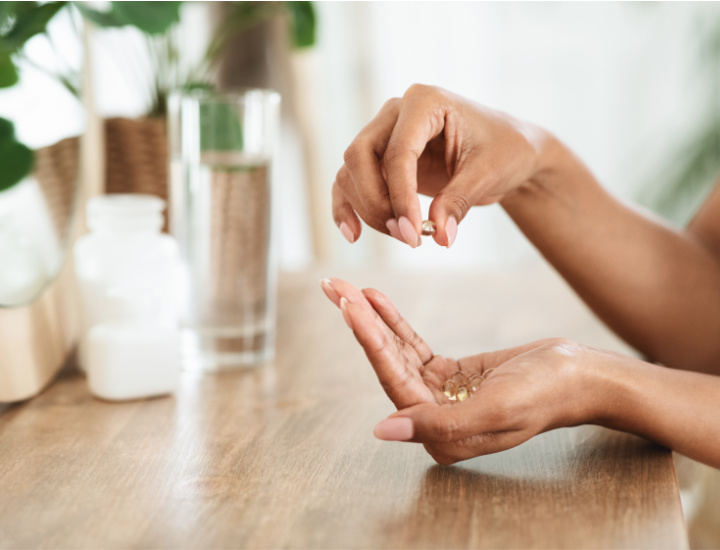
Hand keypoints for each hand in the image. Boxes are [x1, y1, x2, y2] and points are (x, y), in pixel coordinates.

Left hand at [321, 278, 600, 464]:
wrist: (578, 376)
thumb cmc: (545, 394)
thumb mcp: (496, 408)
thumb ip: (439, 424)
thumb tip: (382, 430)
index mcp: (441, 435)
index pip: (394, 381)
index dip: (369, 341)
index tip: (347, 305)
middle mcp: (433, 419)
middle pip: (387, 364)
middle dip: (359, 324)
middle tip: (333, 287)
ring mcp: (440, 396)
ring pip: (396, 353)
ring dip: (372, 319)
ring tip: (348, 287)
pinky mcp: (449, 375)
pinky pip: (413, 346)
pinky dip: (395, 323)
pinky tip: (376, 300)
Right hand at [332, 84, 549, 247]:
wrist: (509, 152)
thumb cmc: (504, 151)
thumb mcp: (488, 174)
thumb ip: (459, 201)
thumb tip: (441, 236)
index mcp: (425, 102)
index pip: (398, 151)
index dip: (401, 196)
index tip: (413, 232)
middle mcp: (396, 113)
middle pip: (360, 157)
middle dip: (377, 203)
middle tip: (407, 237)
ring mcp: (383, 134)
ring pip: (352, 172)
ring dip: (369, 210)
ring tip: (404, 237)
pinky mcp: (380, 159)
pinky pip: (351, 182)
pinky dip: (348, 207)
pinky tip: (353, 234)